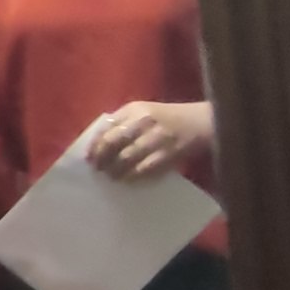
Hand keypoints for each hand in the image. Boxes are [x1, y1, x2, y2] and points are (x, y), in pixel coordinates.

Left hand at [85, 100, 211, 180]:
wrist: (200, 123)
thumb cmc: (167, 117)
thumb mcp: (143, 111)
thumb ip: (122, 122)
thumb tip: (98, 141)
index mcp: (135, 109)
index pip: (108, 128)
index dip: (95, 145)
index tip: (88, 157)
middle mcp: (144, 122)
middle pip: (114, 143)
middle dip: (102, 158)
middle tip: (97, 169)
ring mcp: (156, 139)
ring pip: (126, 158)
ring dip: (114, 170)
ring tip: (109, 176)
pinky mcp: (167, 156)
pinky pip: (144, 169)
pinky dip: (131, 176)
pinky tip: (126, 180)